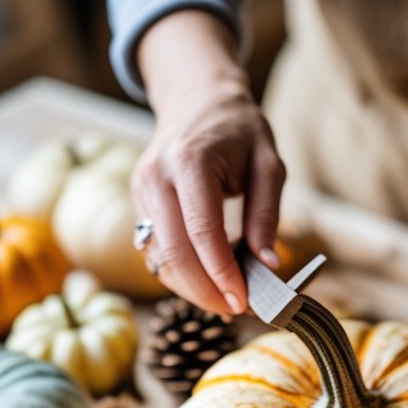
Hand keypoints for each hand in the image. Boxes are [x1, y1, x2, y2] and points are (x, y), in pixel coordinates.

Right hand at [132, 11, 285, 313]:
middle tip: (235, 310)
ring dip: (191, 288)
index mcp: (190, 162)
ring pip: (159, 259)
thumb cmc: (238, 130)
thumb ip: (266, 214)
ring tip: (224, 300)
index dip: (222, 274)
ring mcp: (141, 190)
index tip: (244, 302)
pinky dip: (180, 273)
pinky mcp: (139, 202)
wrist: (196, 97)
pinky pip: (156, 250)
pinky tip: (207, 280)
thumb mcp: (268, 163)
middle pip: (174, 254)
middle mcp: (156, 177)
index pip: (202, 233)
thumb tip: (268, 264)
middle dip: (205, 291)